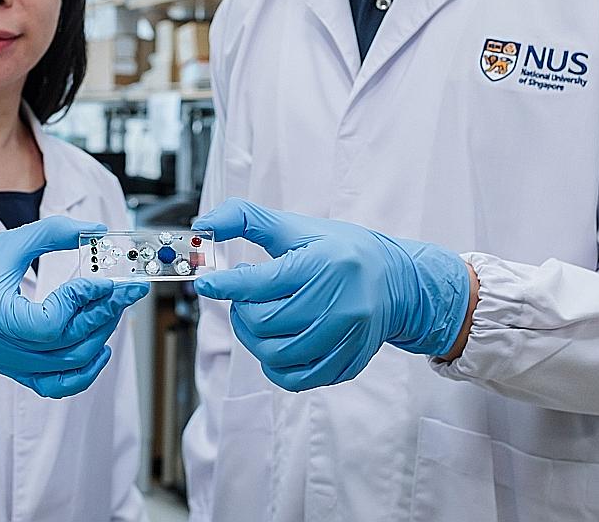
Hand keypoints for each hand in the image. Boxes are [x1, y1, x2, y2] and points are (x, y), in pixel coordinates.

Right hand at [0, 216, 148, 397]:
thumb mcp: (10, 243)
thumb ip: (53, 233)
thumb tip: (97, 230)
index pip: (49, 323)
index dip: (82, 302)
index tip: (103, 280)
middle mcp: (1, 348)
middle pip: (66, 346)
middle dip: (103, 315)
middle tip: (126, 291)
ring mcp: (9, 364)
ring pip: (67, 367)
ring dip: (99, 338)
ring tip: (113, 310)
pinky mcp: (16, 371)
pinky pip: (56, 385)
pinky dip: (84, 372)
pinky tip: (101, 348)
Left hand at [191, 198, 470, 390]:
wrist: (395, 281)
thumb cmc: (340, 250)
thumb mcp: (296, 227)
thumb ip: (247, 219)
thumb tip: (203, 225)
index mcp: (325, 263)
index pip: (262, 282)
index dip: (225, 285)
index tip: (205, 283)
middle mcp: (340, 302)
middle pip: (266, 322)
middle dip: (241, 311)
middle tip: (242, 297)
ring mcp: (346, 337)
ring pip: (276, 355)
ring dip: (253, 338)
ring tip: (257, 317)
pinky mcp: (347, 362)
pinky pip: (296, 379)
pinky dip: (274, 366)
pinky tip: (274, 343)